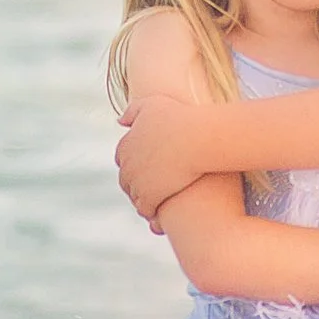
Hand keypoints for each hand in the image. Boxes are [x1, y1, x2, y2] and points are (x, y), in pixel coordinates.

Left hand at [116, 96, 213, 223]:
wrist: (197, 139)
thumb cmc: (181, 119)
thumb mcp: (153, 105)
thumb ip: (133, 111)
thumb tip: (120, 122)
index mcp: (125, 145)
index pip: (123, 159)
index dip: (136, 163)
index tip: (150, 166)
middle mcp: (126, 165)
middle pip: (126, 180)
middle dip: (138, 184)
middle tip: (156, 186)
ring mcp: (136, 183)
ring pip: (135, 197)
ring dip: (145, 200)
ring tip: (162, 201)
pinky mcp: (149, 197)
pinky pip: (146, 210)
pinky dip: (153, 213)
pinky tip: (164, 212)